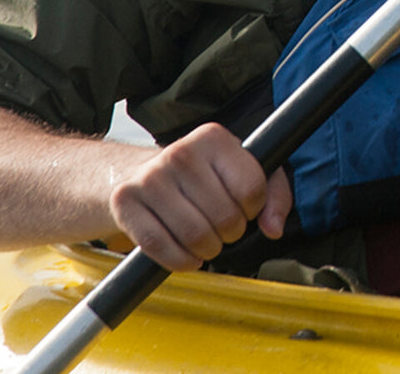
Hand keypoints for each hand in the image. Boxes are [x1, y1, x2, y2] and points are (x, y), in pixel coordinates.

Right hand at [108, 122, 291, 270]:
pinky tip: (187, 255)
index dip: (254, 209)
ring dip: (208, 250)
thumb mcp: (242, 170)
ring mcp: (150, 176)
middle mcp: (181, 152)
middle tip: (224, 229)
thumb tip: (274, 228)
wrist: (138, 173)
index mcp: (214, 137)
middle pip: (225, 216)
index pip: (252, 188)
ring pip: (195, 235)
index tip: (244, 208)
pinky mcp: (125, 201)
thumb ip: (273, 194)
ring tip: (207, 242)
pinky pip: (159, 246)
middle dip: (231, 233)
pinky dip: (180, 261)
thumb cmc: (200, 175)